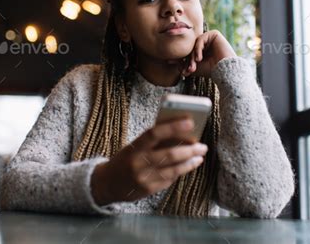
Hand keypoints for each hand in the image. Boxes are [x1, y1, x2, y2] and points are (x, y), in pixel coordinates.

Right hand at [91, 117, 207, 205]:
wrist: (107, 183)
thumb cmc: (126, 159)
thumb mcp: (133, 146)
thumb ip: (153, 141)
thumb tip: (180, 131)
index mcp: (133, 147)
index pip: (154, 133)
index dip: (173, 127)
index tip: (190, 121)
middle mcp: (138, 163)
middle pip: (169, 154)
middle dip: (189, 149)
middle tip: (202, 145)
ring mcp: (143, 178)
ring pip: (173, 169)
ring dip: (190, 162)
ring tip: (200, 156)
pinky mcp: (149, 190)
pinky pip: (169, 179)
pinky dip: (181, 171)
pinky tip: (188, 165)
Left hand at [180, 30, 236, 77]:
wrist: (225, 71)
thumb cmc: (212, 71)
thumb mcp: (194, 68)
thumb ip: (184, 64)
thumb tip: (170, 62)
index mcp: (204, 51)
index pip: (189, 53)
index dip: (184, 61)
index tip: (179, 69)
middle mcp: (207, 44)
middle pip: (191, 48)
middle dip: (189, 60)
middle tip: (190, 70)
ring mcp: (211, 39)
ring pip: (195, 44)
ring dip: (192, 55)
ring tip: (195, 65)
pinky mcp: (214, 34)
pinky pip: (200, 39)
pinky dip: (197, 49)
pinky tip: (199, 59)